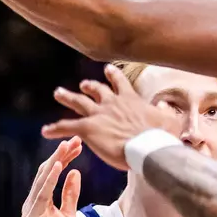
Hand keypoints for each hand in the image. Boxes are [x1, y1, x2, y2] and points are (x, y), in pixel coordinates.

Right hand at [19, 138, 81, 216]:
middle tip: (76, 138)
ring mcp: (32, 209)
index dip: (66, 157)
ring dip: (55, 161)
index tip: (79, 144)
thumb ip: (70, 196)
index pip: (54, 172)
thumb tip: (75, 173)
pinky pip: (41, 195)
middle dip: (62, 154)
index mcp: (43, 200)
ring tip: (66, 146)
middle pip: (47, 171)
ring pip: (42, 179)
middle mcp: (35, 201)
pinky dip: (49, 179)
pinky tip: (57, 166)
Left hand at [42, 65, 172, 169]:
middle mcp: (112, 103)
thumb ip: (167, 115)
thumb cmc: (162, 137)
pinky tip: (45, 131)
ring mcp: (99, 114)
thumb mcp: (170, 122)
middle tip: (83, 84)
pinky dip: (55, 128)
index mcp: (130, 100)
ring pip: (78, 102)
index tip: (108, 69)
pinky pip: (66, 126)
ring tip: (58, 92)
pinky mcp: (88, 128)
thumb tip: (172, 112)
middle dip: (89, 86)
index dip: (113, 75)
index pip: (120, 83)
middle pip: (96, 90)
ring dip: (67, 96)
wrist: (149, 146)